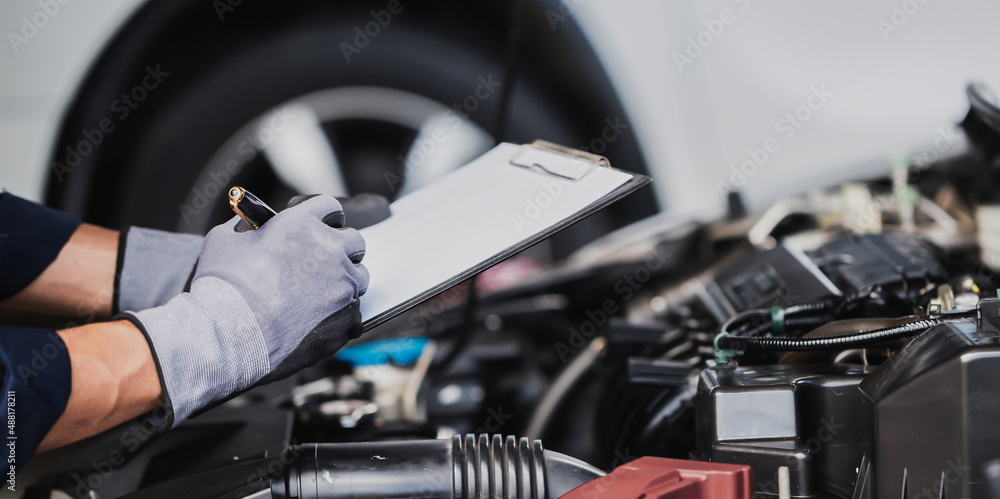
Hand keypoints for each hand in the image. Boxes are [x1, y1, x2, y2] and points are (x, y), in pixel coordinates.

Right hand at [122, 195, 368, 425]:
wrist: (226, 334)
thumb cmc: (221, 288)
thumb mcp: (223, 241)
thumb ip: (245, 227)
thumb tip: (250, 225)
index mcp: (300, 223)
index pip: (329, 207)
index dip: (325, 217)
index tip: (322, 226)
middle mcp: (328, 249)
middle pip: (353, 240)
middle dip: (341, 249)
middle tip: (324, 262)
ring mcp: (341, 284)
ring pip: (358, 276)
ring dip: (344, 281)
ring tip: (321, 295)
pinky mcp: (346, 316)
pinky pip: (355, 311)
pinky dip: (341, 315)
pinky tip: (321, 321)